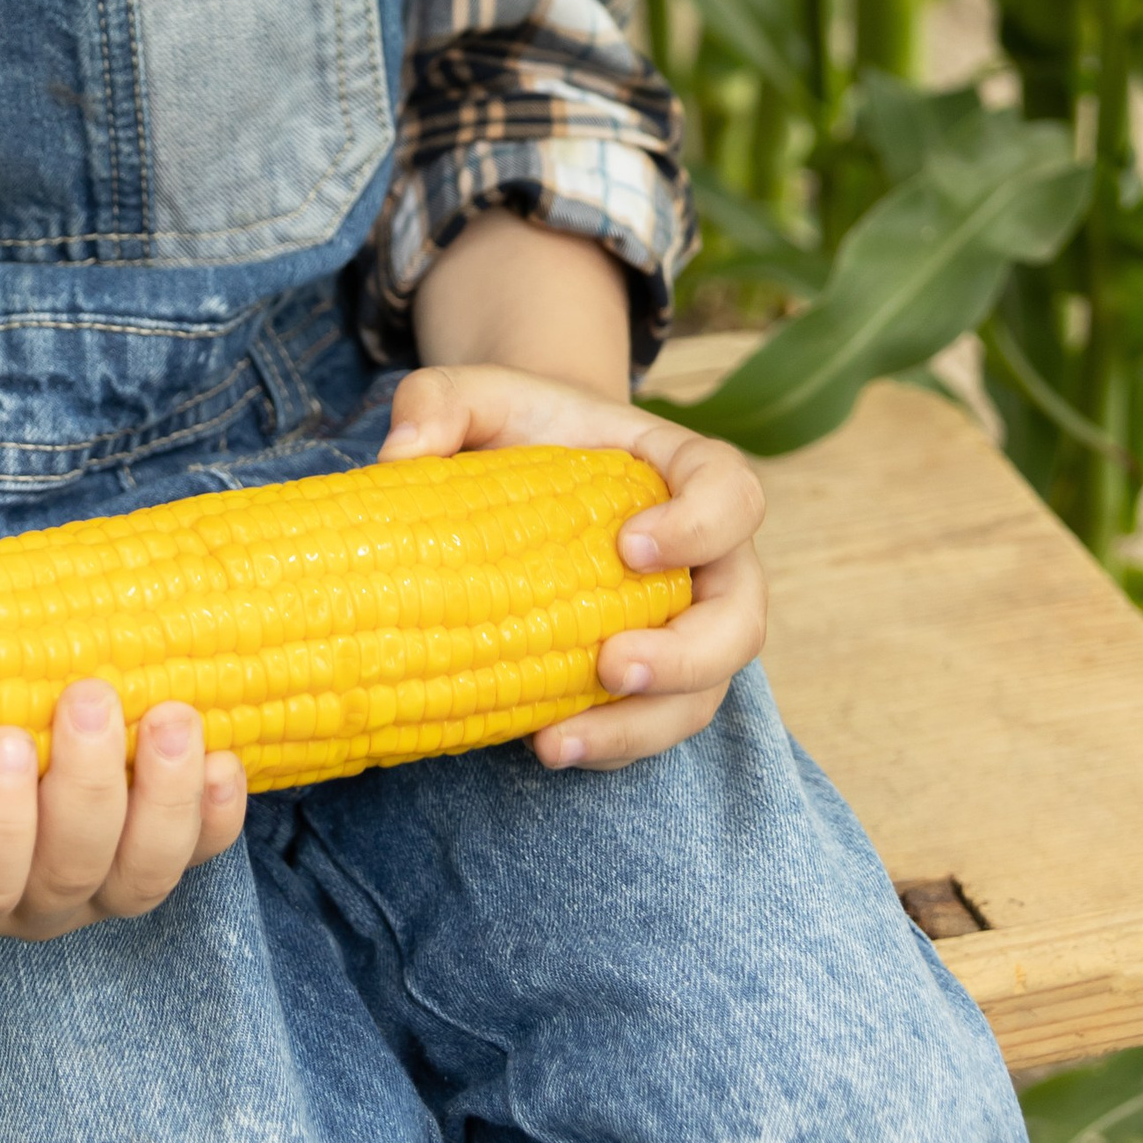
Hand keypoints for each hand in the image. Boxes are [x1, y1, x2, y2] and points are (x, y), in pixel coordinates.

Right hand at [0, 522, 249, 935]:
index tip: (3, 739)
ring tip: (172, 717)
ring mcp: (93, 888)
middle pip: (66, 875)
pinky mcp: (151, 858)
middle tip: (89, 695)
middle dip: (86, 789)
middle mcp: (23, 899)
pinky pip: (197, 855)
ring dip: (166, 802)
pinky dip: (216, 816)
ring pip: (141, 878)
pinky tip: (224, 757)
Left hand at [376, 365, 767, 772]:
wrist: (521, 478)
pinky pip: (653, 725)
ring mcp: (685, 625)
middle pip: (740, 617)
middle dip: (687, 655)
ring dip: (639, 727)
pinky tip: (544, 745)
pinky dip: (608, 746)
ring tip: (558, 742)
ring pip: (702, 693)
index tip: (631, 546)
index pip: (732, 493)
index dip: (701, 526)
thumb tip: (402, 456)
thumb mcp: (473, 397)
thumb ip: (439, 402)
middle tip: (611, 665)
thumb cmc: (513, 430)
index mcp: (683, 473)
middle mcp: (707, 558)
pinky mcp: (650, 678)